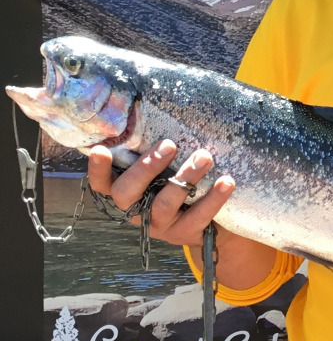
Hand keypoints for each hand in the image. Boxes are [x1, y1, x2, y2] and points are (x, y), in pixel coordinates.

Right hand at [86, 139, 234, 250]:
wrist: (206, 222)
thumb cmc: (176, 183)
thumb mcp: (162, 170)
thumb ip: (155, 152)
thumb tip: (164, 108)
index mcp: (124, 192)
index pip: (102, 184)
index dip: (98, 170)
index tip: (101, 150)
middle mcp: (136, 211)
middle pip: (128, 193)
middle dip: (147, 167)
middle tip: (170, 144)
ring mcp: (160, 225)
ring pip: (165, 203)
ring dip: (185, 178)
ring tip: (205, 157)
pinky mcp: (185, 233)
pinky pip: (199, 216)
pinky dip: (214, 198)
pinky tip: (226, 181)